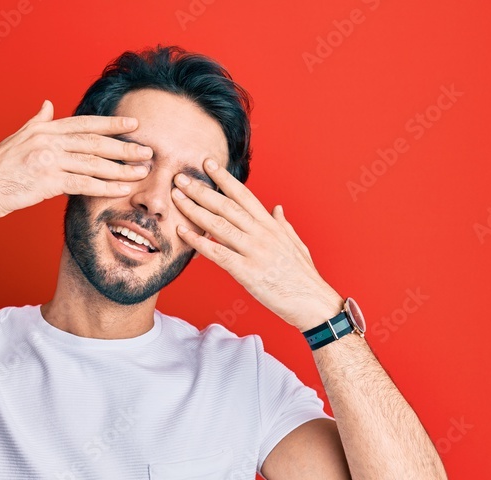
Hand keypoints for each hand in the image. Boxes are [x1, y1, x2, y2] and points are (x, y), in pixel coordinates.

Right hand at [0, 100, 153, 221]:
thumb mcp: (17, 138)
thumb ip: (37, 121)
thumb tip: (49, 103)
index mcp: (44, 129)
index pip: (84, 124)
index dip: (111, 124)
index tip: (133, 126)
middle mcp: (48, 141)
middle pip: (95, 142)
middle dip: (124, 147)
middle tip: (147, 151)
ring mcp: (48, 160)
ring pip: (93, 163)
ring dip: (121, 169)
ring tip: (141, 173)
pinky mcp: (48, 182)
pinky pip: (83, 184)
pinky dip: (105, 187)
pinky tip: (121, 190)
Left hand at [171, 159, 343, 330]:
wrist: (314, 303)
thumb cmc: (303, 276)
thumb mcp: (296, 244)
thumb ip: (283, 225)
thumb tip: (276, 208)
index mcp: (271, 226)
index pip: (244, 195)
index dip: (224, 179)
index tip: (207, 164)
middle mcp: (262, 234)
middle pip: (226, 206)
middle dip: (202, 190)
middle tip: (181, 177)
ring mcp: (255, 252)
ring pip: (219, 225)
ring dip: (195, 210)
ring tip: (176, 198)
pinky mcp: (248, 272)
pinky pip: (218, 254)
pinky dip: (199, 242)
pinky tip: (183, 232)